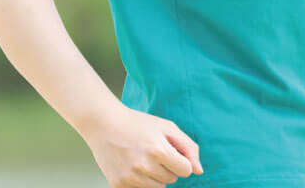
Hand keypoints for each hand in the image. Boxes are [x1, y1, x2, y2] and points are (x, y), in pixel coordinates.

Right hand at [82, 101, 202, 186]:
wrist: (104, 124)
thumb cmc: (139, 123)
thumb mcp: (167, 127)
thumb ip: (188, 147)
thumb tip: (199, 171)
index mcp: (159, 150)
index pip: (185, 170)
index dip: (181, 160)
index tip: (171, 150)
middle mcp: (144, 167)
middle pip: (172, 179)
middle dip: (167, 166)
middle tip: (152, 150)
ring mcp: (130, 178)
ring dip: (155, 175)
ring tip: (143, 157)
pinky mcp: (118, 185)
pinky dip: (140, 181)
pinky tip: (132, 165)